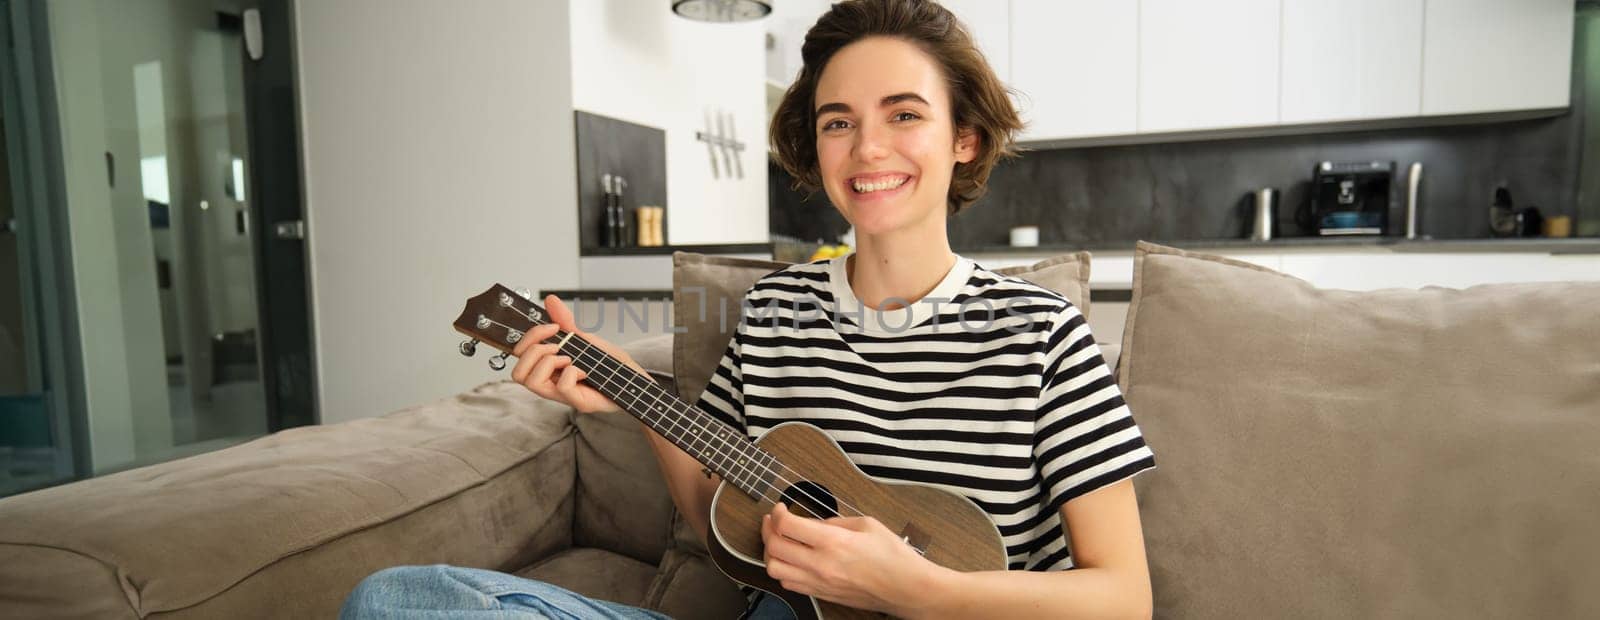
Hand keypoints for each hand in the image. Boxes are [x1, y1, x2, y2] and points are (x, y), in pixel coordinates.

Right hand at [509, 295, 646, 413]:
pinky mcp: (580, 402)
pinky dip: (573, 372)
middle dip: (534, 351)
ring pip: (532, 382)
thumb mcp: (586, 338)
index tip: (553, 327)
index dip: (530, 337)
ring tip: (569, 358)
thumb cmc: (610, 363)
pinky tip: (585, 370)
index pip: (517, 356)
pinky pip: (563, 387)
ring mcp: (563, 396)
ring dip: (549, 362)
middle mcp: (551, 383)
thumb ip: (566, 322)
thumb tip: (550, 300)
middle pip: (517, 374)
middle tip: (558, 346)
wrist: (635, 379)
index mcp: (548, 368)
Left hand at [760, 502, 943, 616]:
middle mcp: (821, 564)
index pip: (787, 525)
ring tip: (778, 541)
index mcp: (833, 542)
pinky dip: (783, 570)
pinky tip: (791, 560)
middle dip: (768, 529)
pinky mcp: (822, 594)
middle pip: (774, 547)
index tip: (781, 508)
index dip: (778, 512)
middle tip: (773, 520)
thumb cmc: (894, 557)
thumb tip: (815, 522)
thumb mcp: (867, 524)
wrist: (907, 589)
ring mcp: (819, 582)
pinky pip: (788, 584)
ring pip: (774, 569)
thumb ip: (836, 521)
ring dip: (771, 552)